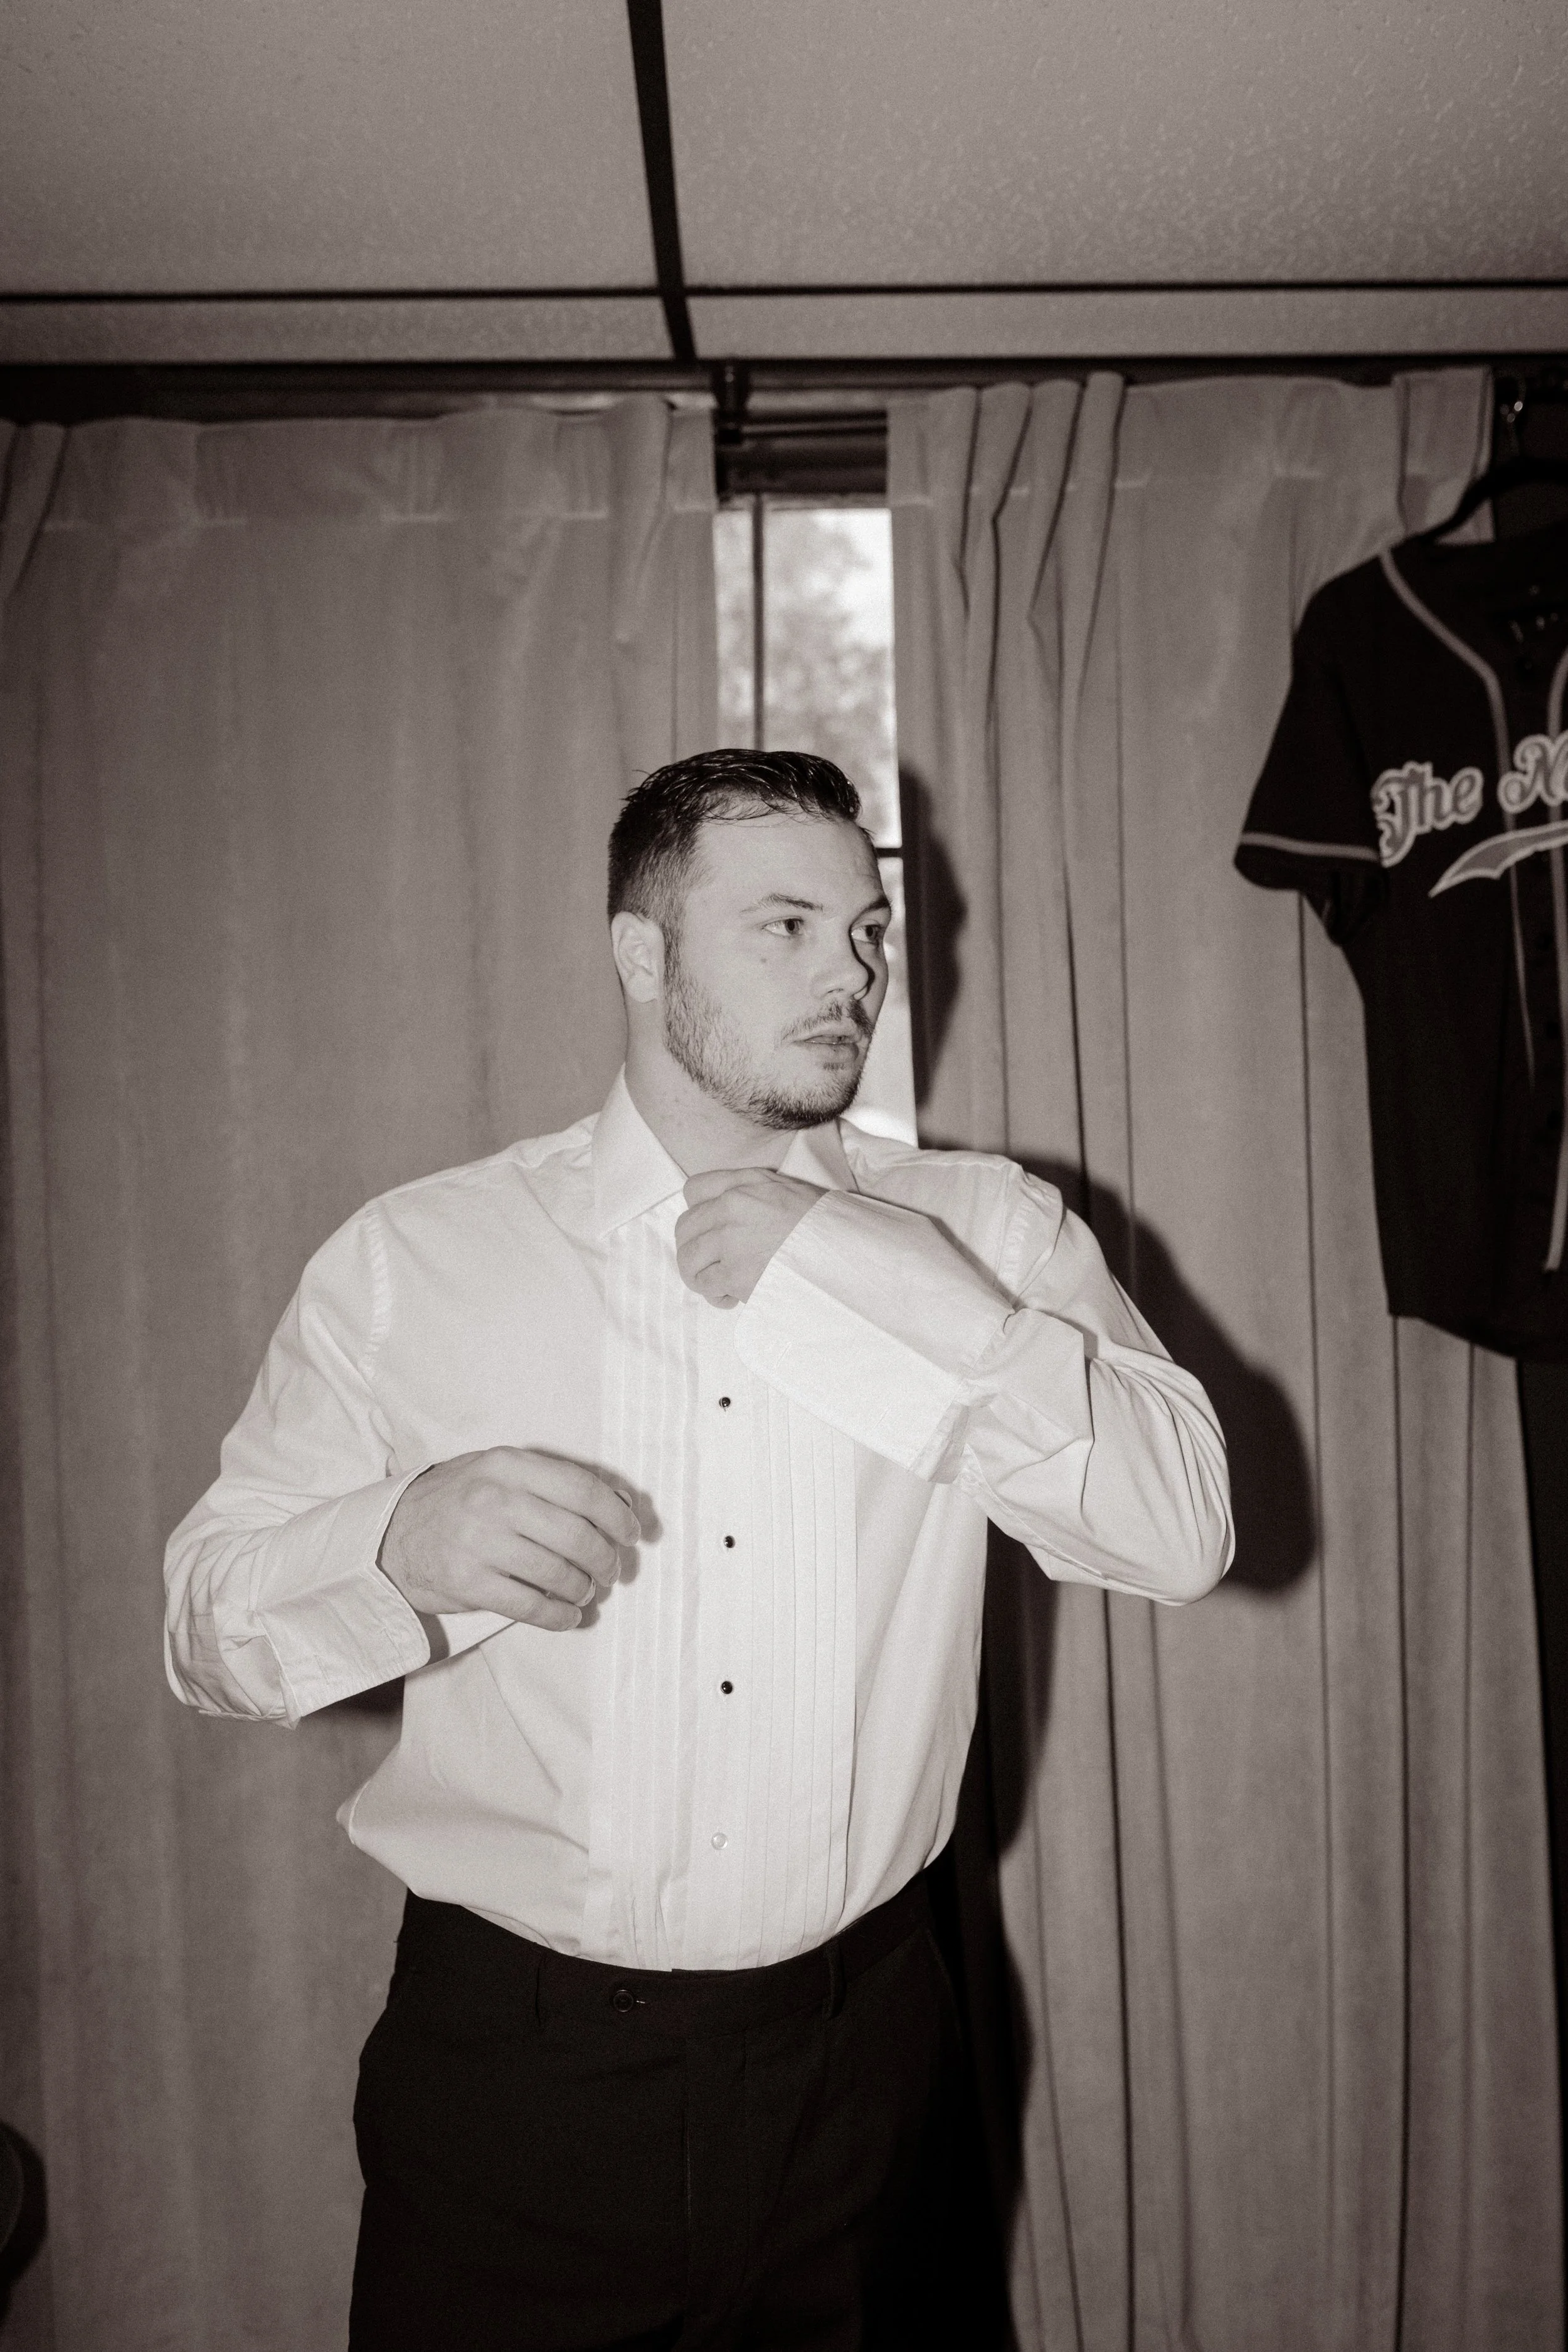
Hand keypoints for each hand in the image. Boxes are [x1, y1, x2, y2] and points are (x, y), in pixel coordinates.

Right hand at [379, 1448, 640, 1630]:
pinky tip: (568, 1615)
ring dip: (583, 1587)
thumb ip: (553, 1480)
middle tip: (612, 1570)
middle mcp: (493, 1499)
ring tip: (585, 1589)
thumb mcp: (499, 1471)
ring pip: (557, 1573)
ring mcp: (478, 1543)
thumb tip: (622, 1501)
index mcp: (507, 1464)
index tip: (632, 1533)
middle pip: (576, 1534)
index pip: (582, 1488)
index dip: (617, 1515)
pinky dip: (559, 1616)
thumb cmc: (459, 1501)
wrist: (391, 1536)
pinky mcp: (467, 1584)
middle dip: (605, 1558)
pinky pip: (530, 1606)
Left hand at [674, 1169, 824, 1308]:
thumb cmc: (819, 1223)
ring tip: (719, 1282)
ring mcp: (729, 1241)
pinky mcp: (734, 1274)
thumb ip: (749, 1191)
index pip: (693, 1190)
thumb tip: (722, 1207)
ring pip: (688, 1259)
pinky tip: (731, 1296)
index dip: (697, 1211)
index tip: (708, 1227)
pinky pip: (705, 1286)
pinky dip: (714, 1295)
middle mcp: (730, 1208)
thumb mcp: (785, 1188)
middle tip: (712, 1262)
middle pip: (684, 1228)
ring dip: (699, 1274)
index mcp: (743, 1185)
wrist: (841, 1251)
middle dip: (694, 1248)